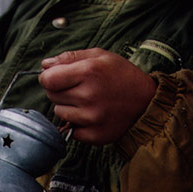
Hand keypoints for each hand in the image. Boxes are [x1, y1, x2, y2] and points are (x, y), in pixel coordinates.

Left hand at [39, 48, 156, 144]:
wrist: (148, 101)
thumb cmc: (122, 75)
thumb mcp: (100, 56)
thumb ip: (69, 57)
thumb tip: (44, 65)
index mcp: (88, 72)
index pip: (48, 80)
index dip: (49, 77)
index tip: (56, 77)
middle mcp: (88, 96)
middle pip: (52, 96)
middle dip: (61, 91)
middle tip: (80, 88)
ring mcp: (92, 118)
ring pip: (59, 113)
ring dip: (68, 107)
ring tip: (88, 101)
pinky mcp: (95, 135)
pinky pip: (71, 130)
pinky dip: (78, 124)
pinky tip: (93, 115)